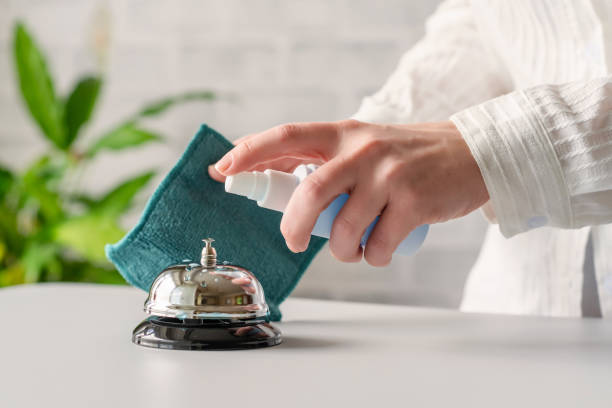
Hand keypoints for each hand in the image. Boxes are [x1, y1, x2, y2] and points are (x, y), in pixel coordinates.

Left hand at [209, 120, 487, 265]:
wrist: (472, 154)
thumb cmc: (408, 155)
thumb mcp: (364, 143)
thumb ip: (324, 156)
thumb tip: (273, 174)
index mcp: (343, 133)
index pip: (286, 136)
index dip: (249, 152)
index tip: (223, 169)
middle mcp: (363, 149)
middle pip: (310, 192)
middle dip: (293, 226)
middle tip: (292, 241)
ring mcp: (390, 175)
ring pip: (344, 228)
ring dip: (341, 250)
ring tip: (352, 249)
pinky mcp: (415, 201)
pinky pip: (379, 245)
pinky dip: (373, 258)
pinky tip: (379, 251)